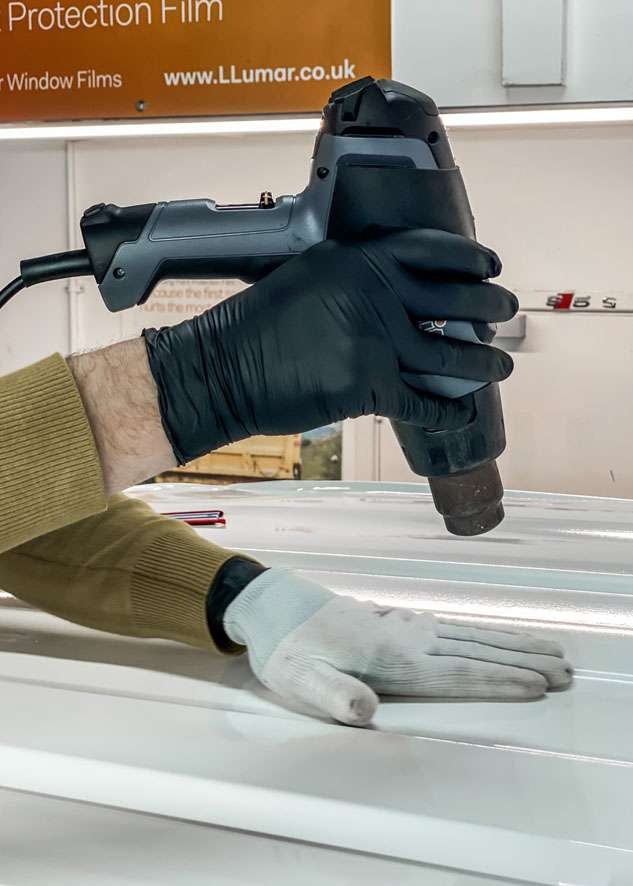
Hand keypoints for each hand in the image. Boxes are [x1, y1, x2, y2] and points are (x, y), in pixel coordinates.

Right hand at [143, 229, 517, 464]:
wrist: (219, 370)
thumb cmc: (252, 327)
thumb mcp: (305, 277)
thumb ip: (352, 278)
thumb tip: (394, 293)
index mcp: (355, 259)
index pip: (429, 249)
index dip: (468, 259)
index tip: (490, 265)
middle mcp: (371, 292)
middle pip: (451, 299)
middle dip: (487, 308)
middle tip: (505, 314)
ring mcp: (373, 339)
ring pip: (447, 353)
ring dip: (480, 365)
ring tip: (500, 368)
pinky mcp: (368, 385)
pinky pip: (420, 402)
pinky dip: (444, 412)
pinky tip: (460, 415)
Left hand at [224, 570, 572, 726]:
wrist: (275, 603)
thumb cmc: (288, 649)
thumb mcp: (299, 680)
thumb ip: (333, 695)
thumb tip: (367, 710)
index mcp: (390, 658)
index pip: (456, 673)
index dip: (499, 681)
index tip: (538, 686)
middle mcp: (407, 638)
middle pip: (476, 651)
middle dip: (523, 662)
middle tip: (566, 670)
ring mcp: (406, 626)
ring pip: (471, 635)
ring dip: (512, 645)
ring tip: (550, 651)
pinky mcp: (400, 620)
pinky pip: (455, 627)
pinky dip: (484, 633)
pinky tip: (496, 637)